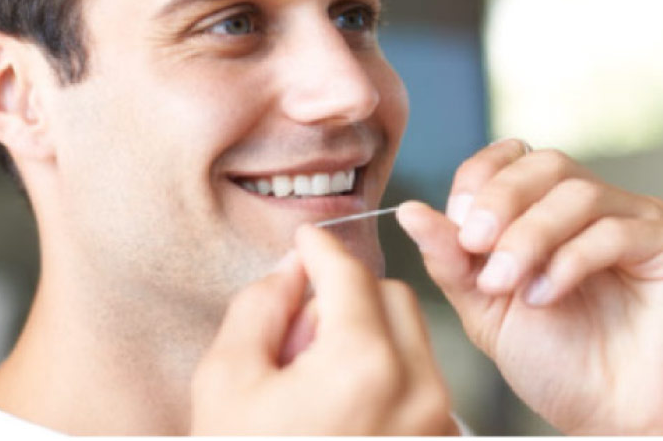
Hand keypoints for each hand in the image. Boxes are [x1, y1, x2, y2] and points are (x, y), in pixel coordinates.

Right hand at [191, 224, 456, 434]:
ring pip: (412, 338)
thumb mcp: (227, 378)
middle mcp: (416, 393)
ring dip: (368, 333)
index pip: (349, 273)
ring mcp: (435, 427)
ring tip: (317, 380)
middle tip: (300, 332)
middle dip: (347, 295)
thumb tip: (293, 268)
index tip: (305, 241)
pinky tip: (340, 408)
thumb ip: (262, 304)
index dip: (320, 248)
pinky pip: (419, 382)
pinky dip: (385, 373)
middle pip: (392, 296)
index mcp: (362, 366)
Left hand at [397, 139, 662, 434]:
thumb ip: (450, 258)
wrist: (616, 423)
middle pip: (543, 164)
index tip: (456, 224)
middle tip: (475, 247)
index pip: (509, 158)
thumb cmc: (556, 364)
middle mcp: (594, 205)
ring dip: (530, 237)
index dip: (478, 180)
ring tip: (508, 286)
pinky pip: (618, 230)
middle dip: (499, 203)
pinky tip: (546, 296)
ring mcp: (638, 220)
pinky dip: (571, 259)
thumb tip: (409, 211)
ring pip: (577, 193)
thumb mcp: (484, 307)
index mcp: (546, 209)